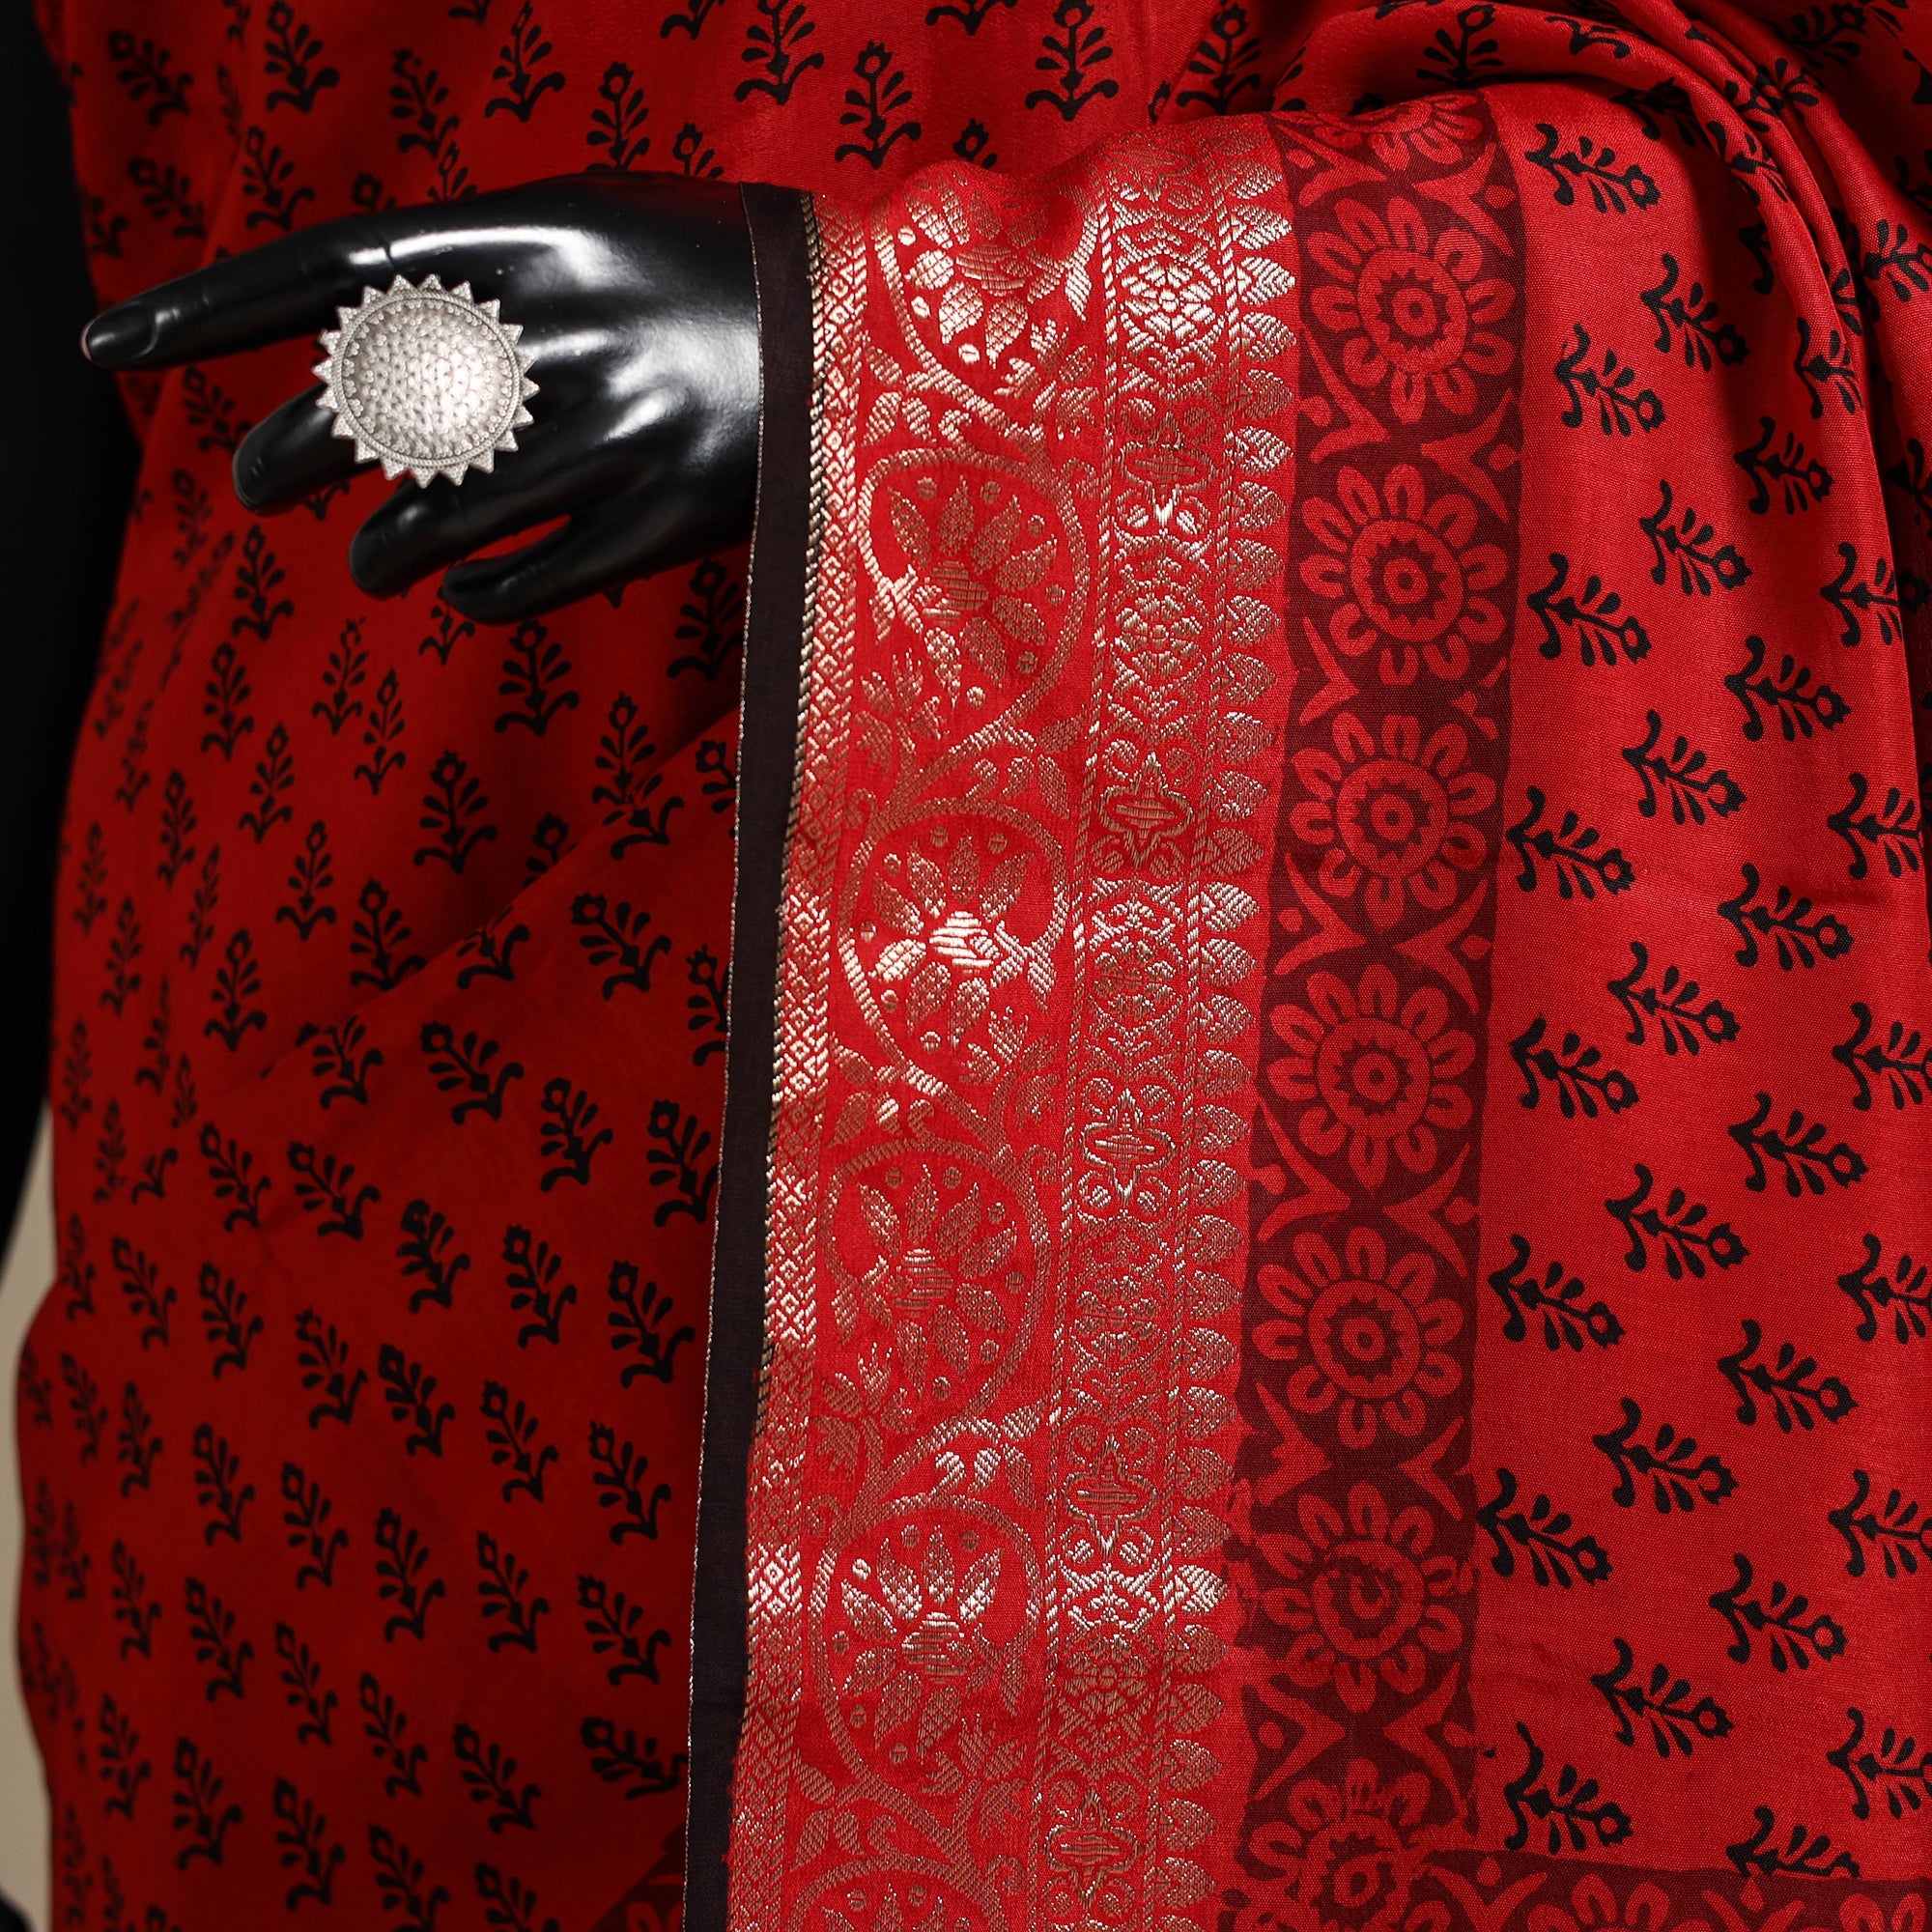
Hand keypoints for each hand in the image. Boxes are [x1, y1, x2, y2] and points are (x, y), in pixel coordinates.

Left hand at [82, 176, 759, 623]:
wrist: (888, 347)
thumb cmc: (733, 276)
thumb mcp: (606, 222)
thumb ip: (487, 264)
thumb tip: (349, 331)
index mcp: (542, 234)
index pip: (330, 269)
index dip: (210, 309)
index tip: (112, 346)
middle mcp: (567, 330)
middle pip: (363, 407)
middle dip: (284, 457)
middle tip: (259, 486)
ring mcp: (621, 433)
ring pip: (431, 517)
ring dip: (380, 552)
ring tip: (372, 564)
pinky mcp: (672, 524)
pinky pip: (527, 580)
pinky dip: (474, 593)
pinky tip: (460, 593)